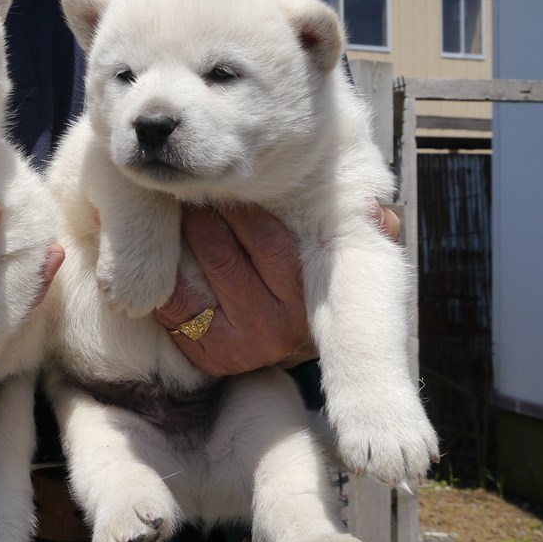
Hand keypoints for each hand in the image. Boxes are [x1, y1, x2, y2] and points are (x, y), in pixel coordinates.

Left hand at [152, 202, 399, 377]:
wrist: (283, 350)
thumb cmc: (305, 287)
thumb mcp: (339, 262)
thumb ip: (363, 231)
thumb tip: (381, 214)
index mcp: (305, 301)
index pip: (268, 241)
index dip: (242, 208)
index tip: (230, 185)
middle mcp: (273, 329)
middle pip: (222, 255)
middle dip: (202, 216)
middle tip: (189, 189)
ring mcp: (235, 346)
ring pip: (191, 276)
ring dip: (178, 238)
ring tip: (173, 210)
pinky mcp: (205, 356)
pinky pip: (171, 306)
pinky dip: (163, 274)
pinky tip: (161, 250)